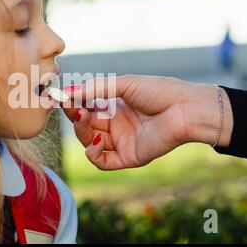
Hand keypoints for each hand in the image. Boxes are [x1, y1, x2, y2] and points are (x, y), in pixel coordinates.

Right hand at [62, 75, 233, 170]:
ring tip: (85, 116)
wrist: (186, 108)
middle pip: (84, 125)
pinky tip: (99, 140)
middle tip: (73, 106)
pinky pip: (102, 162)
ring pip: (89, 142)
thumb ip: (96, 89)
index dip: (72, 103)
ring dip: (82, 131)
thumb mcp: (124, 84)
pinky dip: (94, 154)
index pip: (85, 107)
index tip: (60, 97)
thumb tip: (69, 93)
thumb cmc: (159, 91)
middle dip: (76, 116)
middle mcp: (115, 124)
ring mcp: (121, 141)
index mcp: (114, 106)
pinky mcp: (128, 157)